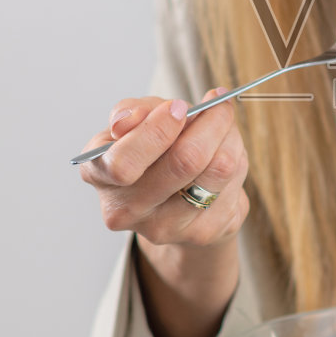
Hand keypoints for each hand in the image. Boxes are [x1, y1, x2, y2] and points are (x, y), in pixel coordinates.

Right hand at [78, 91, 250, 251]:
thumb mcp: (135, 122)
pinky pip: (233, 182)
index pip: (125, 162)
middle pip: (183, 163)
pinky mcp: (201, 232)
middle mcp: (125, 209)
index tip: (179, 107)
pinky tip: (226, 151)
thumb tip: (131, 119)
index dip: (158, 129)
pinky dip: (237, 155)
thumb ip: (132, 112)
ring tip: (224, 122)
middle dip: (209, 123)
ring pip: (218, 169)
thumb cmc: (149, 150)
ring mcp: (164, 227)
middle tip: (216, 104)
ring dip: (229, 135)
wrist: (172, 199)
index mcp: (98, 173)